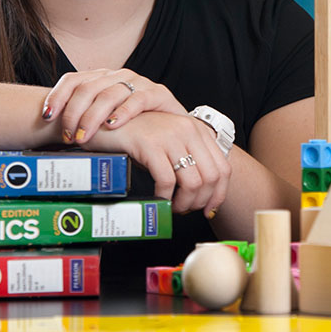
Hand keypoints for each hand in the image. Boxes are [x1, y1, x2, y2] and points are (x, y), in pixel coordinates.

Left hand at [41, 68, 184, 145]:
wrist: (172, 126)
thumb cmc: (134, 125)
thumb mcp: (104, 118)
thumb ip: (83, 119)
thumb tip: (52, 135)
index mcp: (101, 78)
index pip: (72, 80)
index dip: (57, 96)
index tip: (47, 117)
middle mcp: (117, 76)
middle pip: (87, 89)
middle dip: (73, 114)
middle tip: (68, 136)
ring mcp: (138, 83)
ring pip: (108, 94)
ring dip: (92, 117)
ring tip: (84, 136)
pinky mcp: (157, 93)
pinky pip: (137, 99)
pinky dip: (123, 112)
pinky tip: (113, 124)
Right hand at [89, 111, 230, 216]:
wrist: (107, 121)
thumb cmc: (138, 137)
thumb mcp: (169, 143)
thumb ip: (187, 158)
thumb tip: (201, 194)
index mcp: (197, 130)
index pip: (223, 168)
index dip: (218, 194)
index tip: (209, 210)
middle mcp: (188, 130)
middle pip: (211, 178)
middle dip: (201, 201)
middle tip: (185, 210)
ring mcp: (170, 136)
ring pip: (193, 182)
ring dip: (184, 203)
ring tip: (172, 207)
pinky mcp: (150, 144)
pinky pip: (166, 180)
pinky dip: (164, 196)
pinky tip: (158, 199)